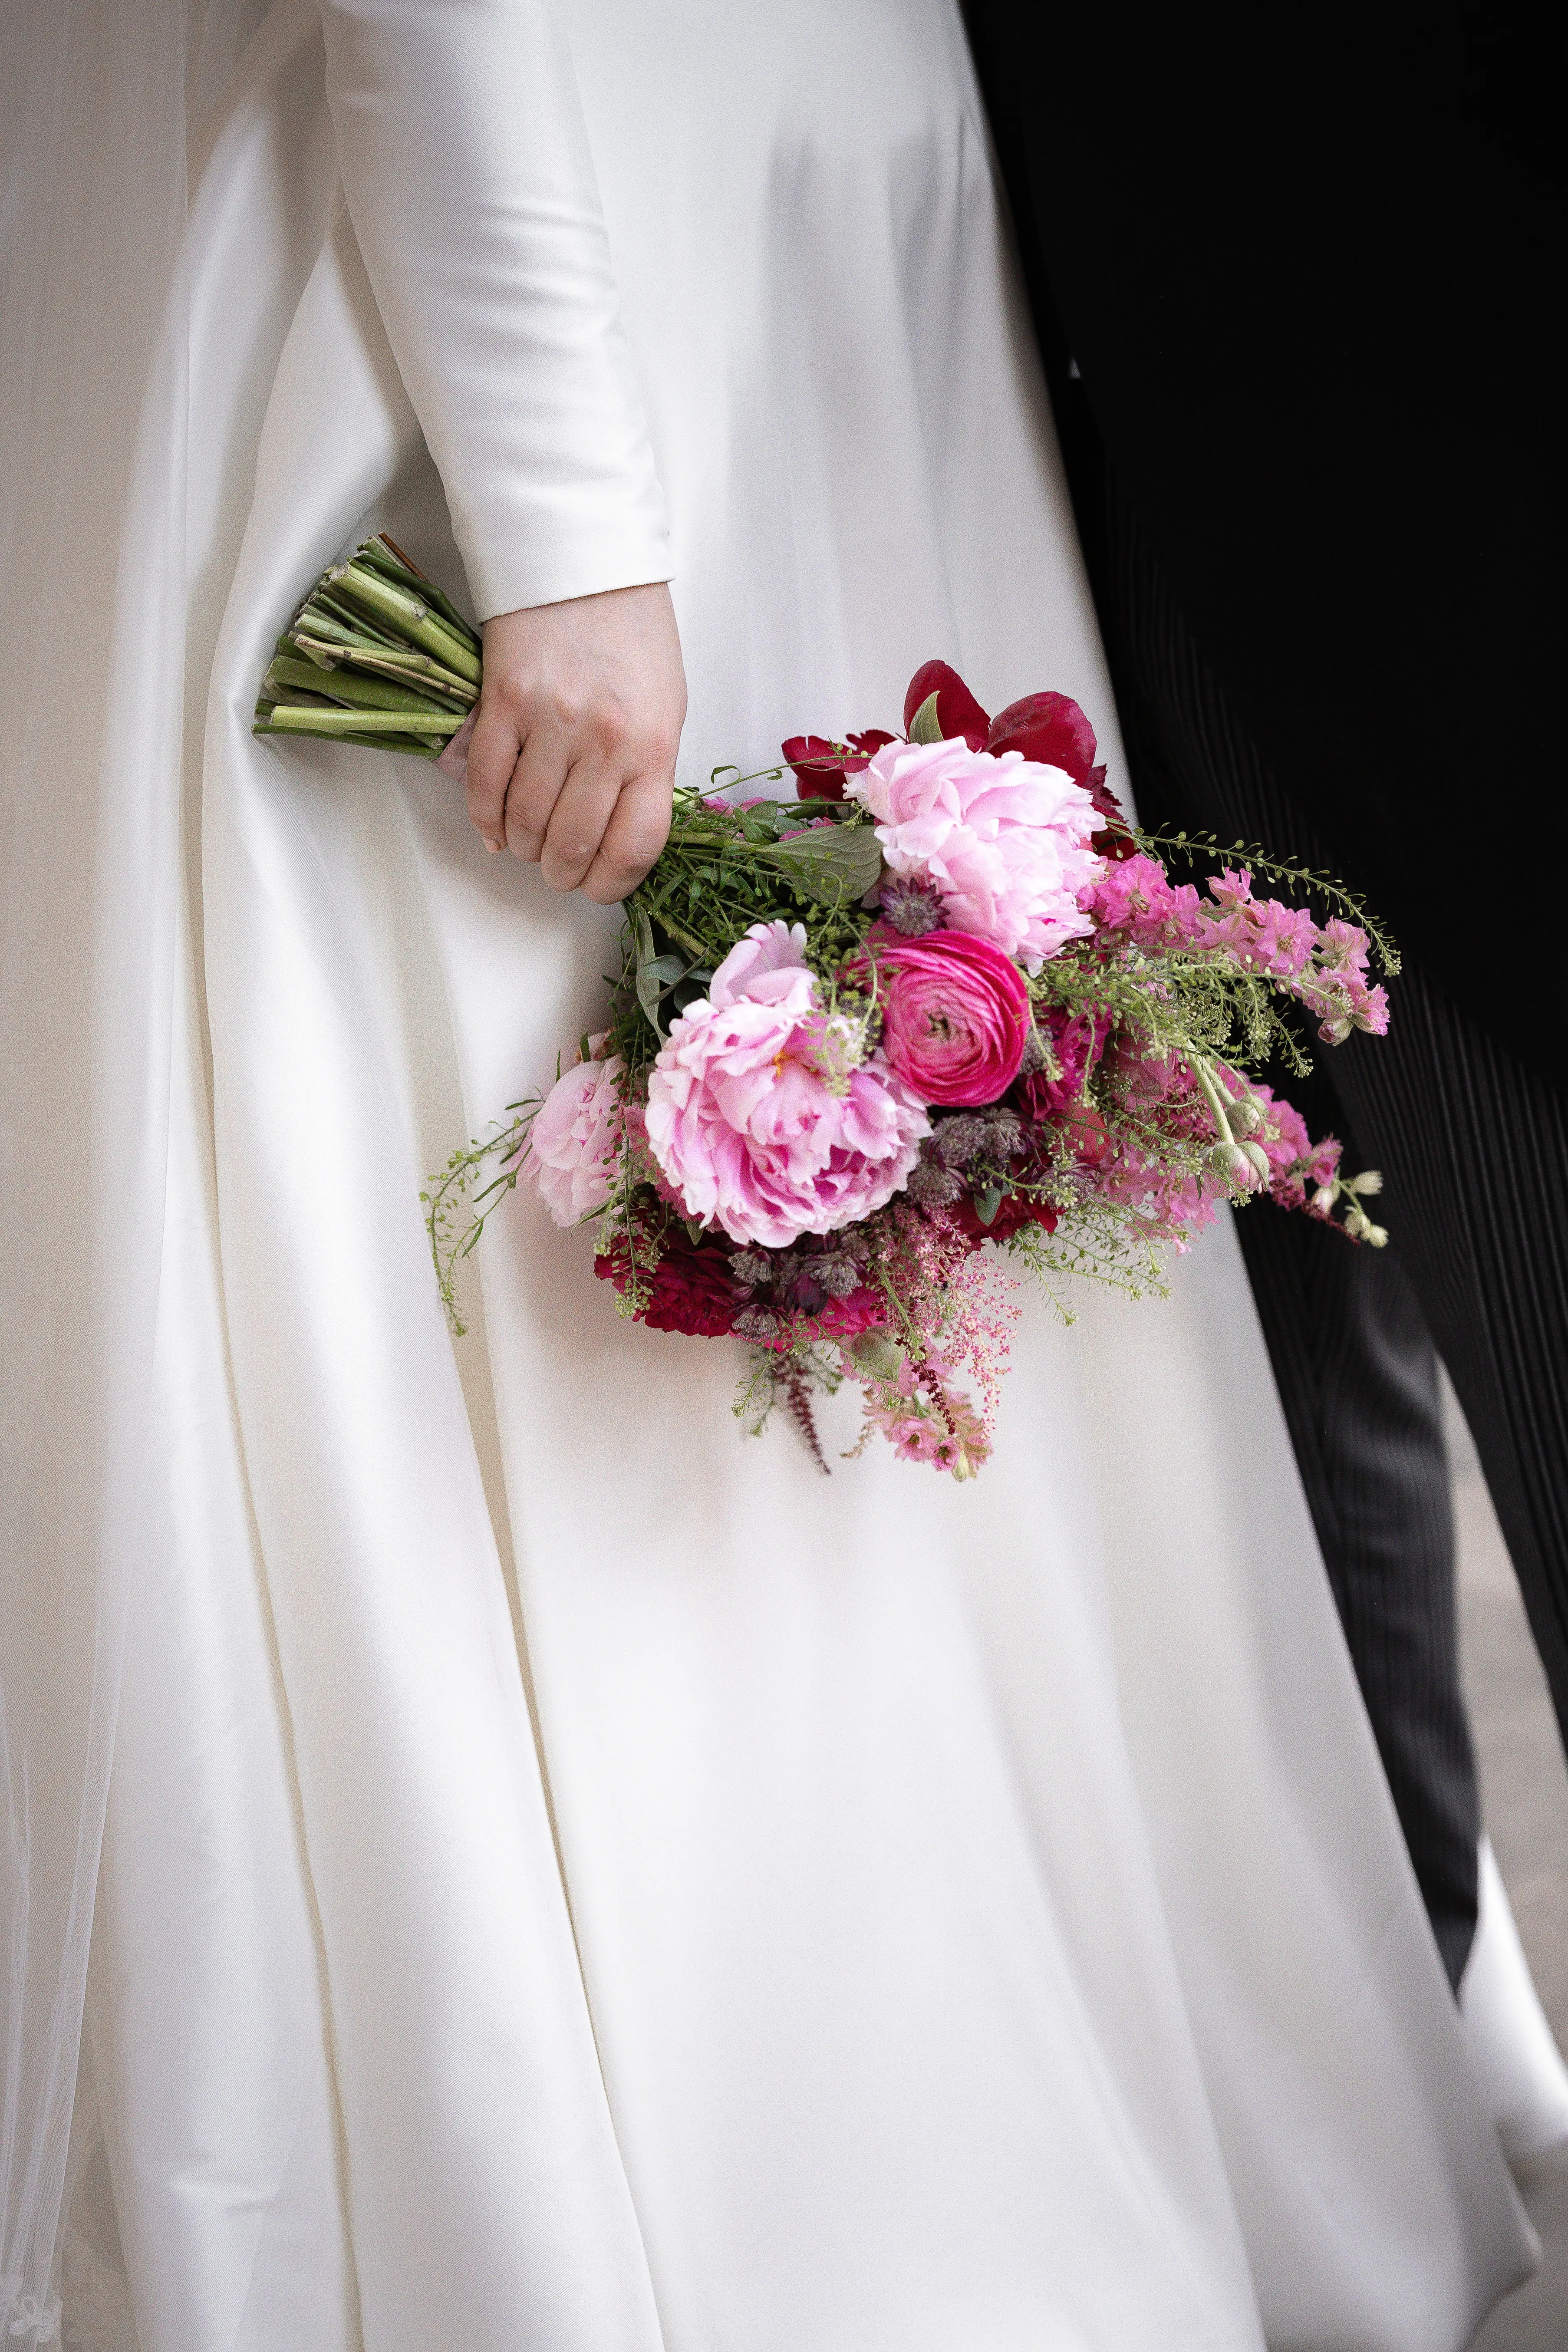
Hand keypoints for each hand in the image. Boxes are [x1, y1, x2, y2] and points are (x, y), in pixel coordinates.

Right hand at [463, 582, 685, 903]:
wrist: (584, 560)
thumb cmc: (631, 636)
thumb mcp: (663, 708)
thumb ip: (644, 772)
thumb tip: (616, 833)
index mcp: (652, 746)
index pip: (634, 847)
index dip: (611, 885)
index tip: (598, 886)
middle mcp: (603, 741)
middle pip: (573, 844)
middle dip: (562, 872)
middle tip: (558, 869)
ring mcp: (549, 722)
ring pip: (525, 823)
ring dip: (522, 848)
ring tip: (527, 843)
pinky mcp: (502, 703)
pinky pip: (486, 785)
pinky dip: (486, 819)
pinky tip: (494, 827)